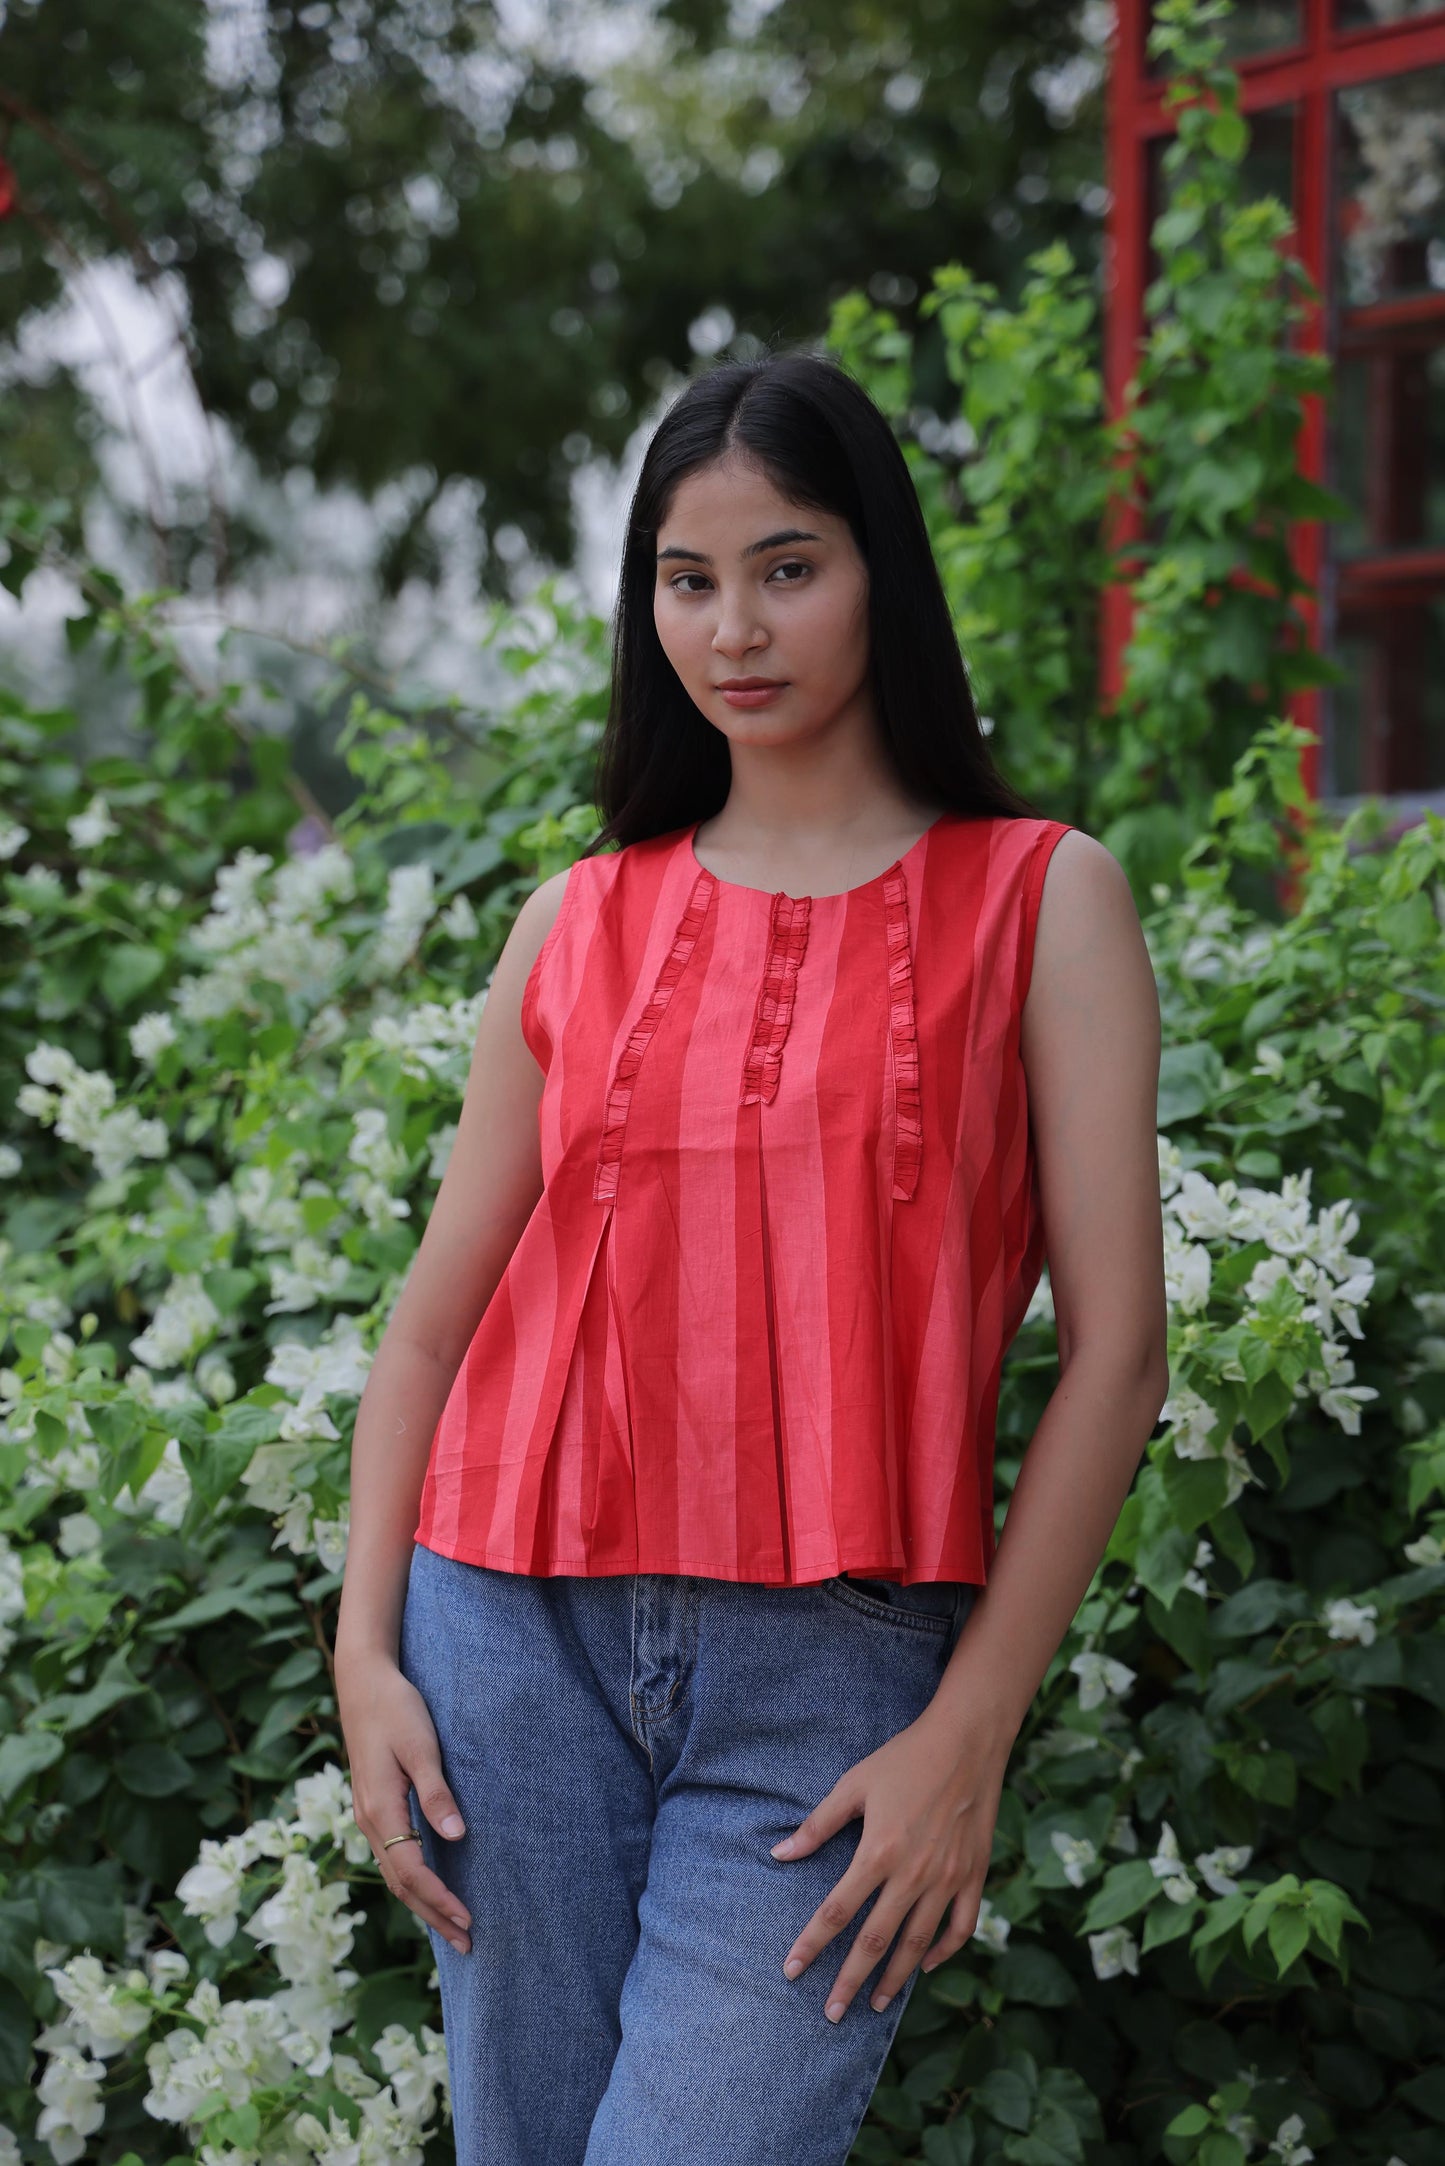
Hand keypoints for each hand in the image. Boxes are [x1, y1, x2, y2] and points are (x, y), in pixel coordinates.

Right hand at [337, 1648, 473, 1955]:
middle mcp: (369, 1820)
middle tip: (468, 1945)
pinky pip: (391, 1858)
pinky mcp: (373, 1806)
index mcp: (380, 1809)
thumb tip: (456, 1836)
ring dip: (422, 1904)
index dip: (440, 1899)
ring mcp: (367, 1815)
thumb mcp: (421, 1745)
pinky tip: (427, 1888)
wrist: (362, 1681)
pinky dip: (410, 1883)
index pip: (411, 1871)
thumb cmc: (396, 1708)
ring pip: (393, 1875)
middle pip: (401, 1884)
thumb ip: (437, 1792)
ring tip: (451, 1929)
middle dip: (433, 1916)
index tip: (468, 1921)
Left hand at [770, 1705, 1006, 2022]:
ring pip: (918, 1944)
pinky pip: (961, 1927)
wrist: (967, 1741)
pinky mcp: (974, 1876)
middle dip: (850, 1981)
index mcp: (878, 1852)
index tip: (792, 1971)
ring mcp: (947, 1879)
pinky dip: (944, 1952)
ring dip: (895, 1979)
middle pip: (875, 1941)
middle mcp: (913, 1874)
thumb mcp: (854, 1784)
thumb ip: (817, 1825)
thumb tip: (780, 1855)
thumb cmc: (904, 1758)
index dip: (812, 1944)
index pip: (837, 1912)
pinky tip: (927, 1965)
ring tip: (876, 2005)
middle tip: (831, 2013)